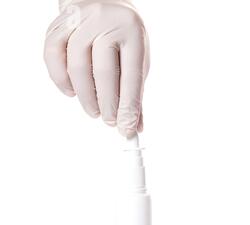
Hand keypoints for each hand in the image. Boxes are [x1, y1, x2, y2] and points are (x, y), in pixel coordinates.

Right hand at [44, 0, 149, 137]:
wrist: (103, 2)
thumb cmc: (124, 36)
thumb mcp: (137, 59)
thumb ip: (135, 92)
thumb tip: (133, 126)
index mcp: (133, 32)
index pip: (131, 75)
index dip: (128, 106)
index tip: (126, 128)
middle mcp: (107, 23)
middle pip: (103, 72)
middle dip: (107, 104)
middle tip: (110, 122)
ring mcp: (81, 20)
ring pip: (76, 65)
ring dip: (85, 96)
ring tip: (94, 111)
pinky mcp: (59, 23)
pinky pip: (53, 54)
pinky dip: (60, 78)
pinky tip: (71, 92)